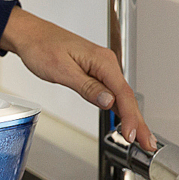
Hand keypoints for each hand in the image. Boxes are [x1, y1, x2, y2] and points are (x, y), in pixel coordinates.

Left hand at [0, 6, 155, 150]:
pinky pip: (113, 93)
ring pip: (122, 97)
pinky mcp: (95, 73)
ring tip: (141, 137)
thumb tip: (108, 101)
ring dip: (132, 118)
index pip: (122, 94)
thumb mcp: (63, 71)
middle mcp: (106, 64)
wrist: (31, 35)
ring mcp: (102, 69)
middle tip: (148, 144)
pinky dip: (121, 109)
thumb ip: (87, 87)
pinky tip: (125, 121)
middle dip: (139, 122)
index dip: (129, 117)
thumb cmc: (42, 47)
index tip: (131, 135)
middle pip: (128, 97)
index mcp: (102, 61)